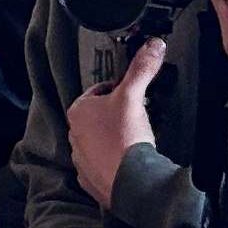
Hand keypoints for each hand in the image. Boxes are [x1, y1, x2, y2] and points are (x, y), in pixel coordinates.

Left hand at [67, 39, 163, 210]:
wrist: (130, 182)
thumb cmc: (124, 137)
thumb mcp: (134, 96)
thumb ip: (142, 68)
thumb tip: (154, 45)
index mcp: (78, 111)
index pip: (98, 92)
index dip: (118, 91)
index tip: (133, 96)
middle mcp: (73, 135)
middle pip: (98, 117)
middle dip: (116, 116)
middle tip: (137, 118)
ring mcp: (81, 159)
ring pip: (99, 142)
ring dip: (115, 139)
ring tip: (136, 140)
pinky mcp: (91, 180)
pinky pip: (103, 165)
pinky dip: (115, 162)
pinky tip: (130, 161)